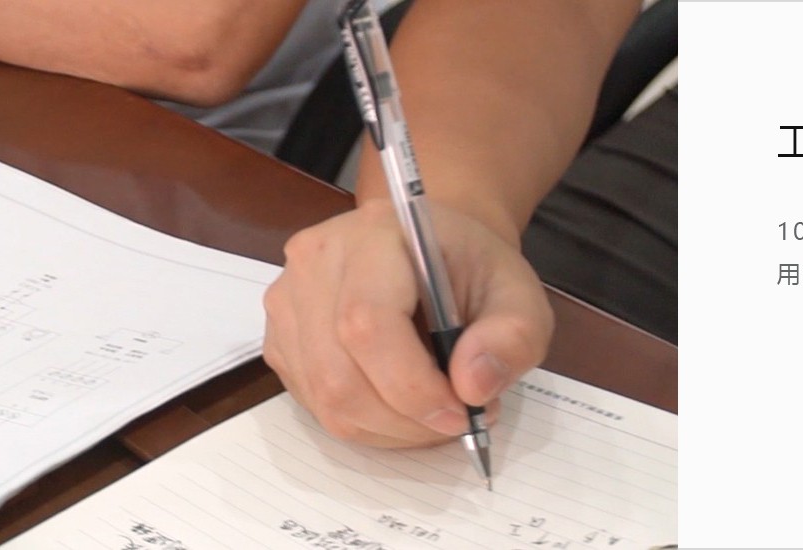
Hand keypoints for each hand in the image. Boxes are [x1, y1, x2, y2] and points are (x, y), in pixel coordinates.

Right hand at [261, 199, 552, 447]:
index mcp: (374, 235)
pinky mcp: (282, 338)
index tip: (462, 412)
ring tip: (436, 413)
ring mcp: (288, 301)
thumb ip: (511, 337)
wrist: (436, 254)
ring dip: (389, 428)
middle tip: (458, 421)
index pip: (367, 324)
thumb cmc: (475, 271)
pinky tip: (402, 407)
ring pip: (325, 398)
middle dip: (405, 418)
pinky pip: (315, 404)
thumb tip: (473, 387)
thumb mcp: (520, 296)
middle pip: (339, 373)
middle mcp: (316, 262)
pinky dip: (367, 424)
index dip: (412, 386)